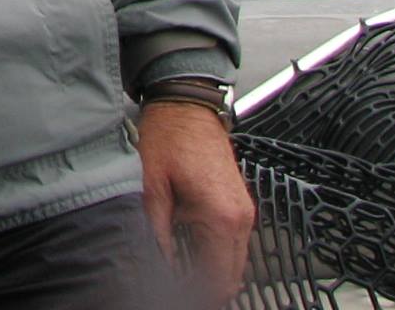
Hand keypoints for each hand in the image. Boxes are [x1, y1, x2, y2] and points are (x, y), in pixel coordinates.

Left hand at [139, 100, 254, 306]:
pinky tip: (195, 255)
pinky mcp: (239, 201)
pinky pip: (234, 239)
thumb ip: (156, 231)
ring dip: (214, 271)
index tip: (181, 296)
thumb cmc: (168, 136)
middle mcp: (239, 216)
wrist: (186, 104)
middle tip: (183, 292)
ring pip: (236, 258)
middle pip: (231, 273)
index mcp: (220, 217)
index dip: (200, 293)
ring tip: (186, 279)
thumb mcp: (151, 187)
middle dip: (209, 287)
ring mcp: (243, 209)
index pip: (217, 276)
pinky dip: (219, 252)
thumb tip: (158, 264)